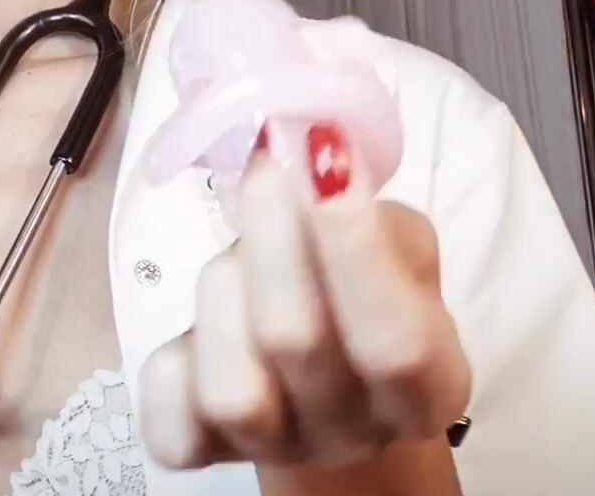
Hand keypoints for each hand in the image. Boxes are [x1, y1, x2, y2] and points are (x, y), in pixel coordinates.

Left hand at [137, 152, 470, 487]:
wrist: (329, 383)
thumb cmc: (367, 294)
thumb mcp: (399, 246)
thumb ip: (367, 203)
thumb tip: (309, 143)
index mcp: (426, 387)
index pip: (397, 341)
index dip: (355, 249)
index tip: (325, 155)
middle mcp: (352, 432)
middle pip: (296, 342)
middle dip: (271, 235)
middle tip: (266, 166)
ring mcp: (273, 449)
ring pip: (229, 384)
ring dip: (225, 289)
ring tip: (238, 252)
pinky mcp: (199, 450)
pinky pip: (168, 411)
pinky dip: (172, 357)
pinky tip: (201, 323)